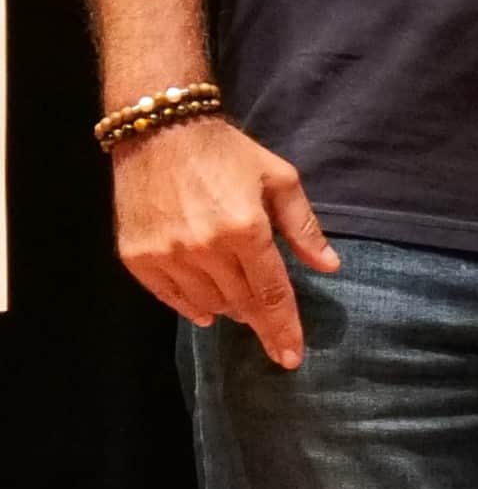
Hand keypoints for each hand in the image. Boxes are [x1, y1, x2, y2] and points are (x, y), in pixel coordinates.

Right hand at [114, 113, 335, 365]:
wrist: (158, 131)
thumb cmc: (226, 153)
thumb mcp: (279, 180)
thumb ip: (303, 228)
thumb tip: (330, 267)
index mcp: (246, 230)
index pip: (271, 294)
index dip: (284, 328)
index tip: (292, 357)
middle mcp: (204, 248)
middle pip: (241, 304)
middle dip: (262, 325)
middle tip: (276, 341)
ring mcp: (167, 255)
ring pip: (207, 304)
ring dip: (230, 311)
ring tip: (243, 311)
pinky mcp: (137, 256)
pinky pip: (169, 297)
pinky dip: (191, 307)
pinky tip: (206, 311)